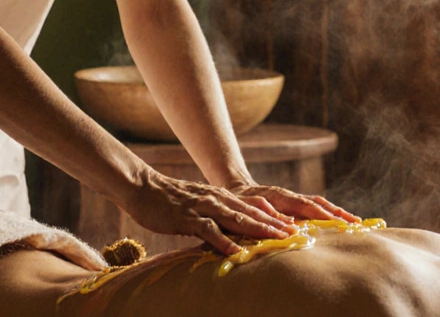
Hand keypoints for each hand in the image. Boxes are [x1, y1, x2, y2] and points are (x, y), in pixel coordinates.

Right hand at [122, 169, 296, 254]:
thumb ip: (216, 212)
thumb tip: (232, 227)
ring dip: (258, 229)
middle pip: (251, 212)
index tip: (292, 225)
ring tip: (276, 239)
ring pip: (236, 219)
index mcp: (221, 196)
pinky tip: (235, 251)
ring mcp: (203, 207)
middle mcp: (217, 199)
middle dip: (274, 223)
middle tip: (295, 233)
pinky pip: (209, 230)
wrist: (144, 188)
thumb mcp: (199, 202)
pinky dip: (223, 241)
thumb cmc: (170, 198)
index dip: (274, 215)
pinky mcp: (188, 217)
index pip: (254, 205)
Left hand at [225, 180, 360, 223]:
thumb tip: (289, 226)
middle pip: (318, 203)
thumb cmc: (240, 202)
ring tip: (355, 222)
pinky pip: (315, 206)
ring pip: (320, 204)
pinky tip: (340, 220)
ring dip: (338, 212)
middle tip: (356, 223)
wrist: (238, 187)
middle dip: (338, 213)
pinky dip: (329, 212)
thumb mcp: (248, 209)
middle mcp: (291, 196)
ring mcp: (295, 199)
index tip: (337, 223)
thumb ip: (267, 216)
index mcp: (280, 197)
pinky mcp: (296, 203)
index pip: (305, 206)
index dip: (322, 215)